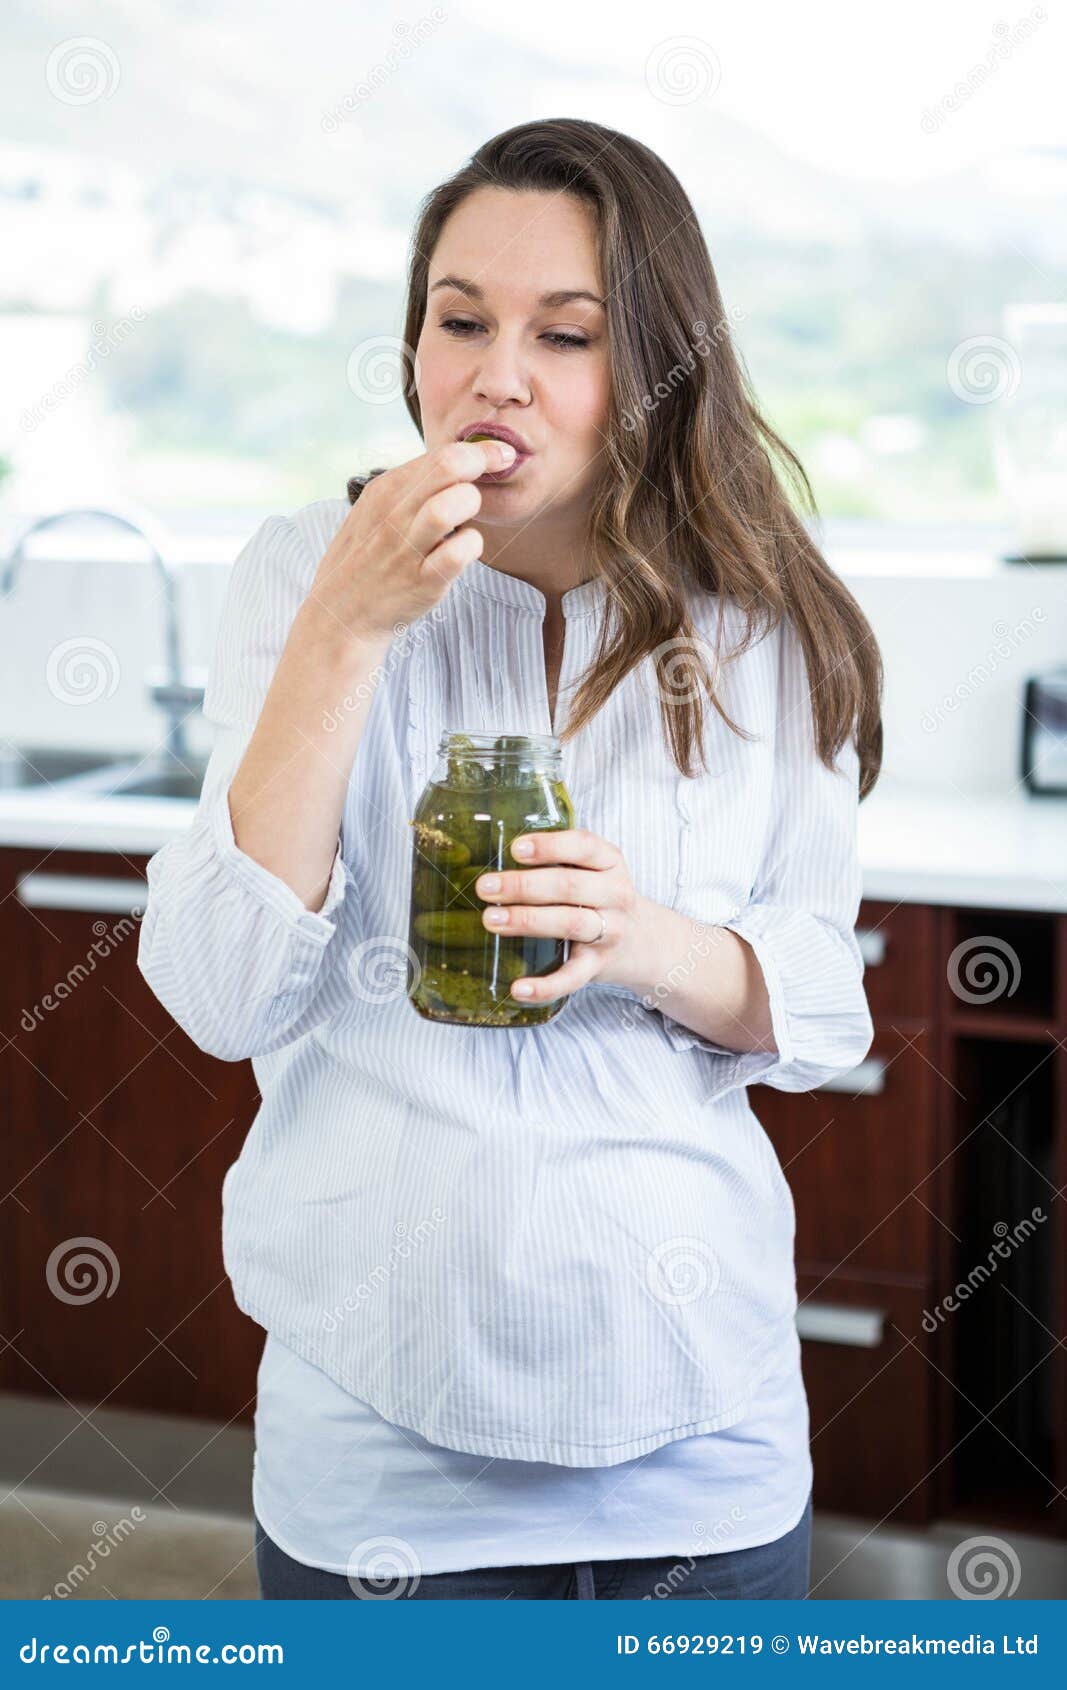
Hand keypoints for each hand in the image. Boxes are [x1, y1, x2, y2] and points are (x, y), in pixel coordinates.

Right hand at [303, 437, 516, 648]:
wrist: (339, 614)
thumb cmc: (368, 559)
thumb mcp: (375, 511)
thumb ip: (412, 488)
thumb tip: (457, 463)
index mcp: (384, 490)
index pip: (440, 454)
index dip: (480, 450)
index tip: (501, 454)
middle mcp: (394, 514)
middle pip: (447, 466)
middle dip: (484, 461)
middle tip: (500, 472)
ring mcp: (407, 548)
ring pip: (451, 506)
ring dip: (472, 504)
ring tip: (468, 518)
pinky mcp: (422, 582)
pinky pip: (458, 553)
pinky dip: (472, 545)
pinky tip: (465, 548)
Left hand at [474, 829, 656, 1003]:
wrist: (645, 942)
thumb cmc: (602, 898)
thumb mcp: (594, 870)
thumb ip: (559, 861)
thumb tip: (497, 860)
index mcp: (610, 863)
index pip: (583, 846)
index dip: (549, 847)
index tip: (515, 849)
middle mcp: (614, 895)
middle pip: (569, 886)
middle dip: (523, 885)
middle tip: (486, 887)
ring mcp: (610, 932)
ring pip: (570, 923)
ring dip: (527, 921)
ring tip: (491, 920)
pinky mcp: (599, 965)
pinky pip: (573, 977)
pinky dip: (546, 986)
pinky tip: (518, 988)